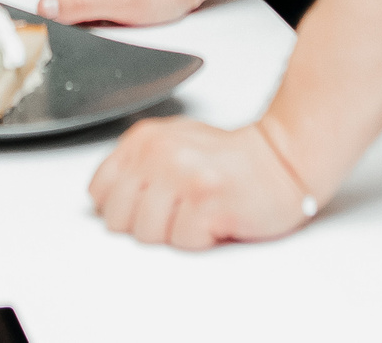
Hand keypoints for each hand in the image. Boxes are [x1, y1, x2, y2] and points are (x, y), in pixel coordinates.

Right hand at [36, 0, 203, 25]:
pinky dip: (97, 1)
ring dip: (87, 5)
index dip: (61, 9)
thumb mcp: (119, 0)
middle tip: (106, 11)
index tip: (84, 17)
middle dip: (75, 7)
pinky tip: (117, 1)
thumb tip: (46, 7)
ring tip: (115, 5)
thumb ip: (78, 3)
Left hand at [88, 118, 311, 250]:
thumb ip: (136, 167)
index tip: (146, 205)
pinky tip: (216, 217)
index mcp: (144, 139)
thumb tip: (104, 201)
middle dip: (146, 224)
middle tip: (177, 210)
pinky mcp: (205, 201)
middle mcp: (158, 153)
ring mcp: (181, 175)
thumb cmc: (229, 160)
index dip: (122, 208)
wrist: (282, 160)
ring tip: (198, 212)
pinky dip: (200, 239)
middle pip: (117, 218)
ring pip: (146, 234)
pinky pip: (182, 242)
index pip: (99, 191)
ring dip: (175, 233)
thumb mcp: (172, 145)